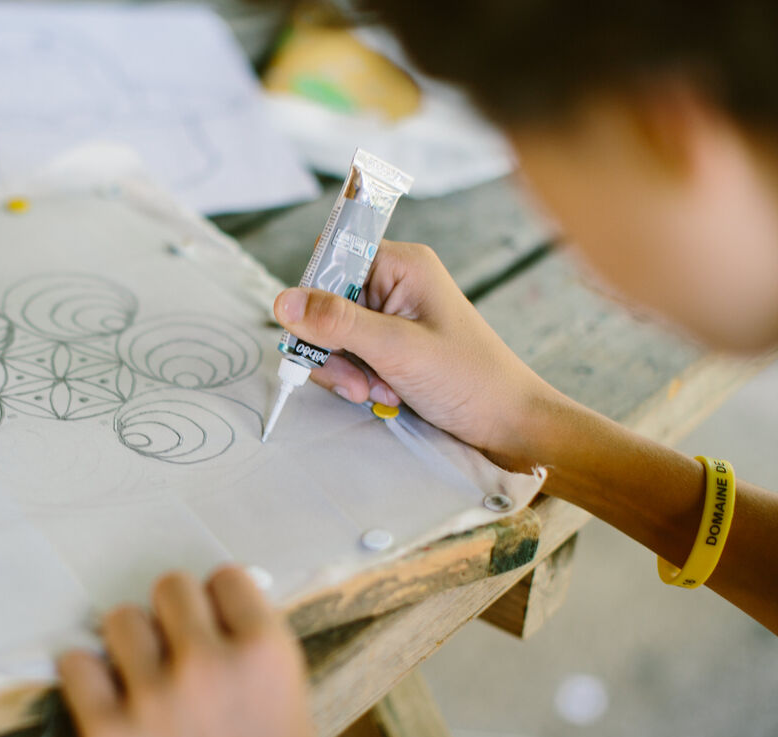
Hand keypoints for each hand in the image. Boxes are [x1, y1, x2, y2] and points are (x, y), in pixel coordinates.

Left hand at [58, 567, 330, 736]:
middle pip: (171, 588)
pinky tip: (104, 690)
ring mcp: (155, 697)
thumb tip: (214, 620)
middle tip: (177, 644)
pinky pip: (76, 666)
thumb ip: (249, 658)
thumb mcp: (289, 708)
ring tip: (141, 670)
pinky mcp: (110, 735)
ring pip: (121, 619)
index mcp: (265, 655)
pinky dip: (86, 674)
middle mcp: (209, 664)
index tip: (214, 618)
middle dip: (174, 614)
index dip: (219, 601)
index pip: (227, 578)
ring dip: (131, 641)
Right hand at [274, 240, 558, 469]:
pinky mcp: (388, 346)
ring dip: (344, 369)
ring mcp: (389, 317)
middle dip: (332, 346)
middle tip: (357, 378)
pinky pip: (347, 356)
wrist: (507, 423)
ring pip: (331, 335)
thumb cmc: (470, 379)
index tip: (317, 333)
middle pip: (325, 302)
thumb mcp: (397, 349)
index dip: (315, 294)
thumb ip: (337, 323)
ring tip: (377, 390)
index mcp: (402, 265)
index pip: (332, 258)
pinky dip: (356, 379)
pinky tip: (384, 393)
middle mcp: (393, 284)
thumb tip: (283, 301)